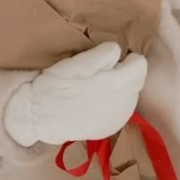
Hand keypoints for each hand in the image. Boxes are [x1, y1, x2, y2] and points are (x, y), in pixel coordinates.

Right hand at [3, 41, 147, 147]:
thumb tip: (118, 50)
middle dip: (124, 73)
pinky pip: (121, 110)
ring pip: (131, 95)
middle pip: (137, 80)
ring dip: (120, 88)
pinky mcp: (110, 129)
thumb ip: (104, 54)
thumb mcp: (78, 62)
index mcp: (118, 84)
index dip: (126, 58)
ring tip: (96, 86)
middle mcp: (124, 104)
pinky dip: (114, 103)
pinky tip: (96, 101)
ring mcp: (118, 119)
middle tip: (100, 72)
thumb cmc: (57, 85)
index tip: (109, 60)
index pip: (140, 64)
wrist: (39, 115)